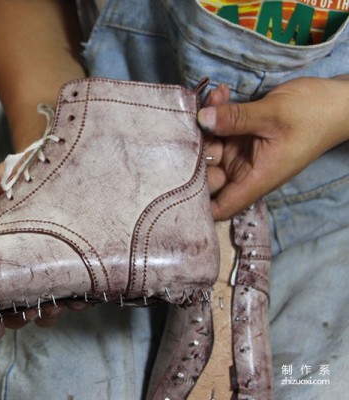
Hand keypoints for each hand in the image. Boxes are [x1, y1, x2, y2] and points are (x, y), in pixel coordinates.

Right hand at [0, 162, 89, 338]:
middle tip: (24, 315)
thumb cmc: (15, 177)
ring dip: (47, 313)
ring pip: (44, 306)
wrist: (49, 160)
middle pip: (14, 308)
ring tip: (52, 307)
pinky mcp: (70, 262)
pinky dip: (76, 300)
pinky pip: (74, 290)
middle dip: (18, 319)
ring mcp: (44, 267)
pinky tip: (79, 300)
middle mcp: (18, 267)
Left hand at [199, 77, 348, 220]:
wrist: (339, 100)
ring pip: (209, 146)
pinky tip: (218, 94)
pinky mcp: (241, 135)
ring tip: (210, 99)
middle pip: (206, 174)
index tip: (175, 184)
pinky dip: (216, 113)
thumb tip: (201, 118)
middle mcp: (244, 170)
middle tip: (188, 124)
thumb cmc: (314, 113)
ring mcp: (241, 152)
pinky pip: (219, 128)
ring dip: (204, 124)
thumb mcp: (273, 114)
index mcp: (256, 179)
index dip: (197, 203)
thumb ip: (235, 119)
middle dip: (194, 152)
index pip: (221, 206)